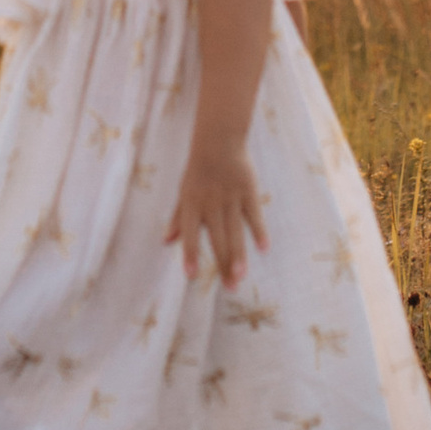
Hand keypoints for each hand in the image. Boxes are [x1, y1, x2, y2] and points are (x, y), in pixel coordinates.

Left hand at [167, 141, 266, 287]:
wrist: (218, 141)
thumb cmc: (198, 172)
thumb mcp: (183, 193)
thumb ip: (177, 218)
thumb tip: (166, 242)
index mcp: (191, 204)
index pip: (190, 234)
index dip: (190, 254)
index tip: (191, 276)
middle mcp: (210, 204)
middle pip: (217, 239)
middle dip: (223, 264)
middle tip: (230, 288)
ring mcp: (230, 198)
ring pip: (235, 231)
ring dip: (238, 255)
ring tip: (240, 276)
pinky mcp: (248, 191)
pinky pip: (254, 214)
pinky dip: (259, 231)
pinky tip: (264, 248)